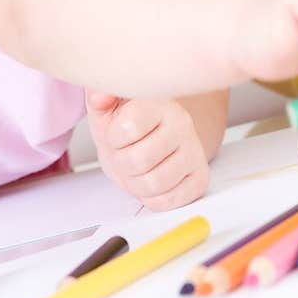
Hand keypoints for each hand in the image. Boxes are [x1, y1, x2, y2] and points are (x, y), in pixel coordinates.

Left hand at [86, 93, 208, 210]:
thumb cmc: (127, 126)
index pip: (129, 126)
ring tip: (138, 168)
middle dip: (122, 163)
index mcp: (159, 103)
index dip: (114, 137)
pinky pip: (167, 201)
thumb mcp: (107, 109)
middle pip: (138, 160)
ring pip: (153, 183)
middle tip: (126, 154)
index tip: (117, 134)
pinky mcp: (199, 179)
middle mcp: (182, 124)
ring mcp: (194, 152)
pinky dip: (151, 198)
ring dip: (136, 183)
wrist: (151, 140)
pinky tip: (152, 179)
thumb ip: (98, 98)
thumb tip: (99, 95)